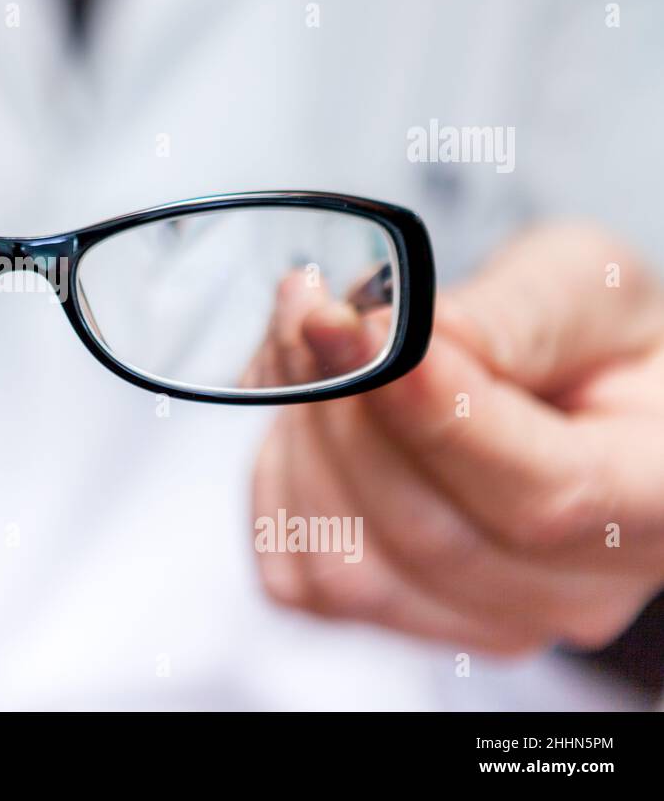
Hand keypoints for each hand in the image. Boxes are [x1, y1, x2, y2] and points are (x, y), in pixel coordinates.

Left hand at [249, 222, 663, 652]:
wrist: (559, 382)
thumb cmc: (588, 336)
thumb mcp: (581, 285)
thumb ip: (509, 312)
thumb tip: (403, 333)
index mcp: (657, 499)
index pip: (543, 495)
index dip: (436, 415)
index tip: (367, 326)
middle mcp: (576, 590)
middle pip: (427, 534)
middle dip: (347, 406)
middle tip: (318, 309)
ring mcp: (480, 617)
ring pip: (346, 566)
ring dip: (301, 441)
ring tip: (310, 347)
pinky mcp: (394, 614)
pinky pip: (296, 573)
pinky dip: (276, 482)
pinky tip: (303, 415)